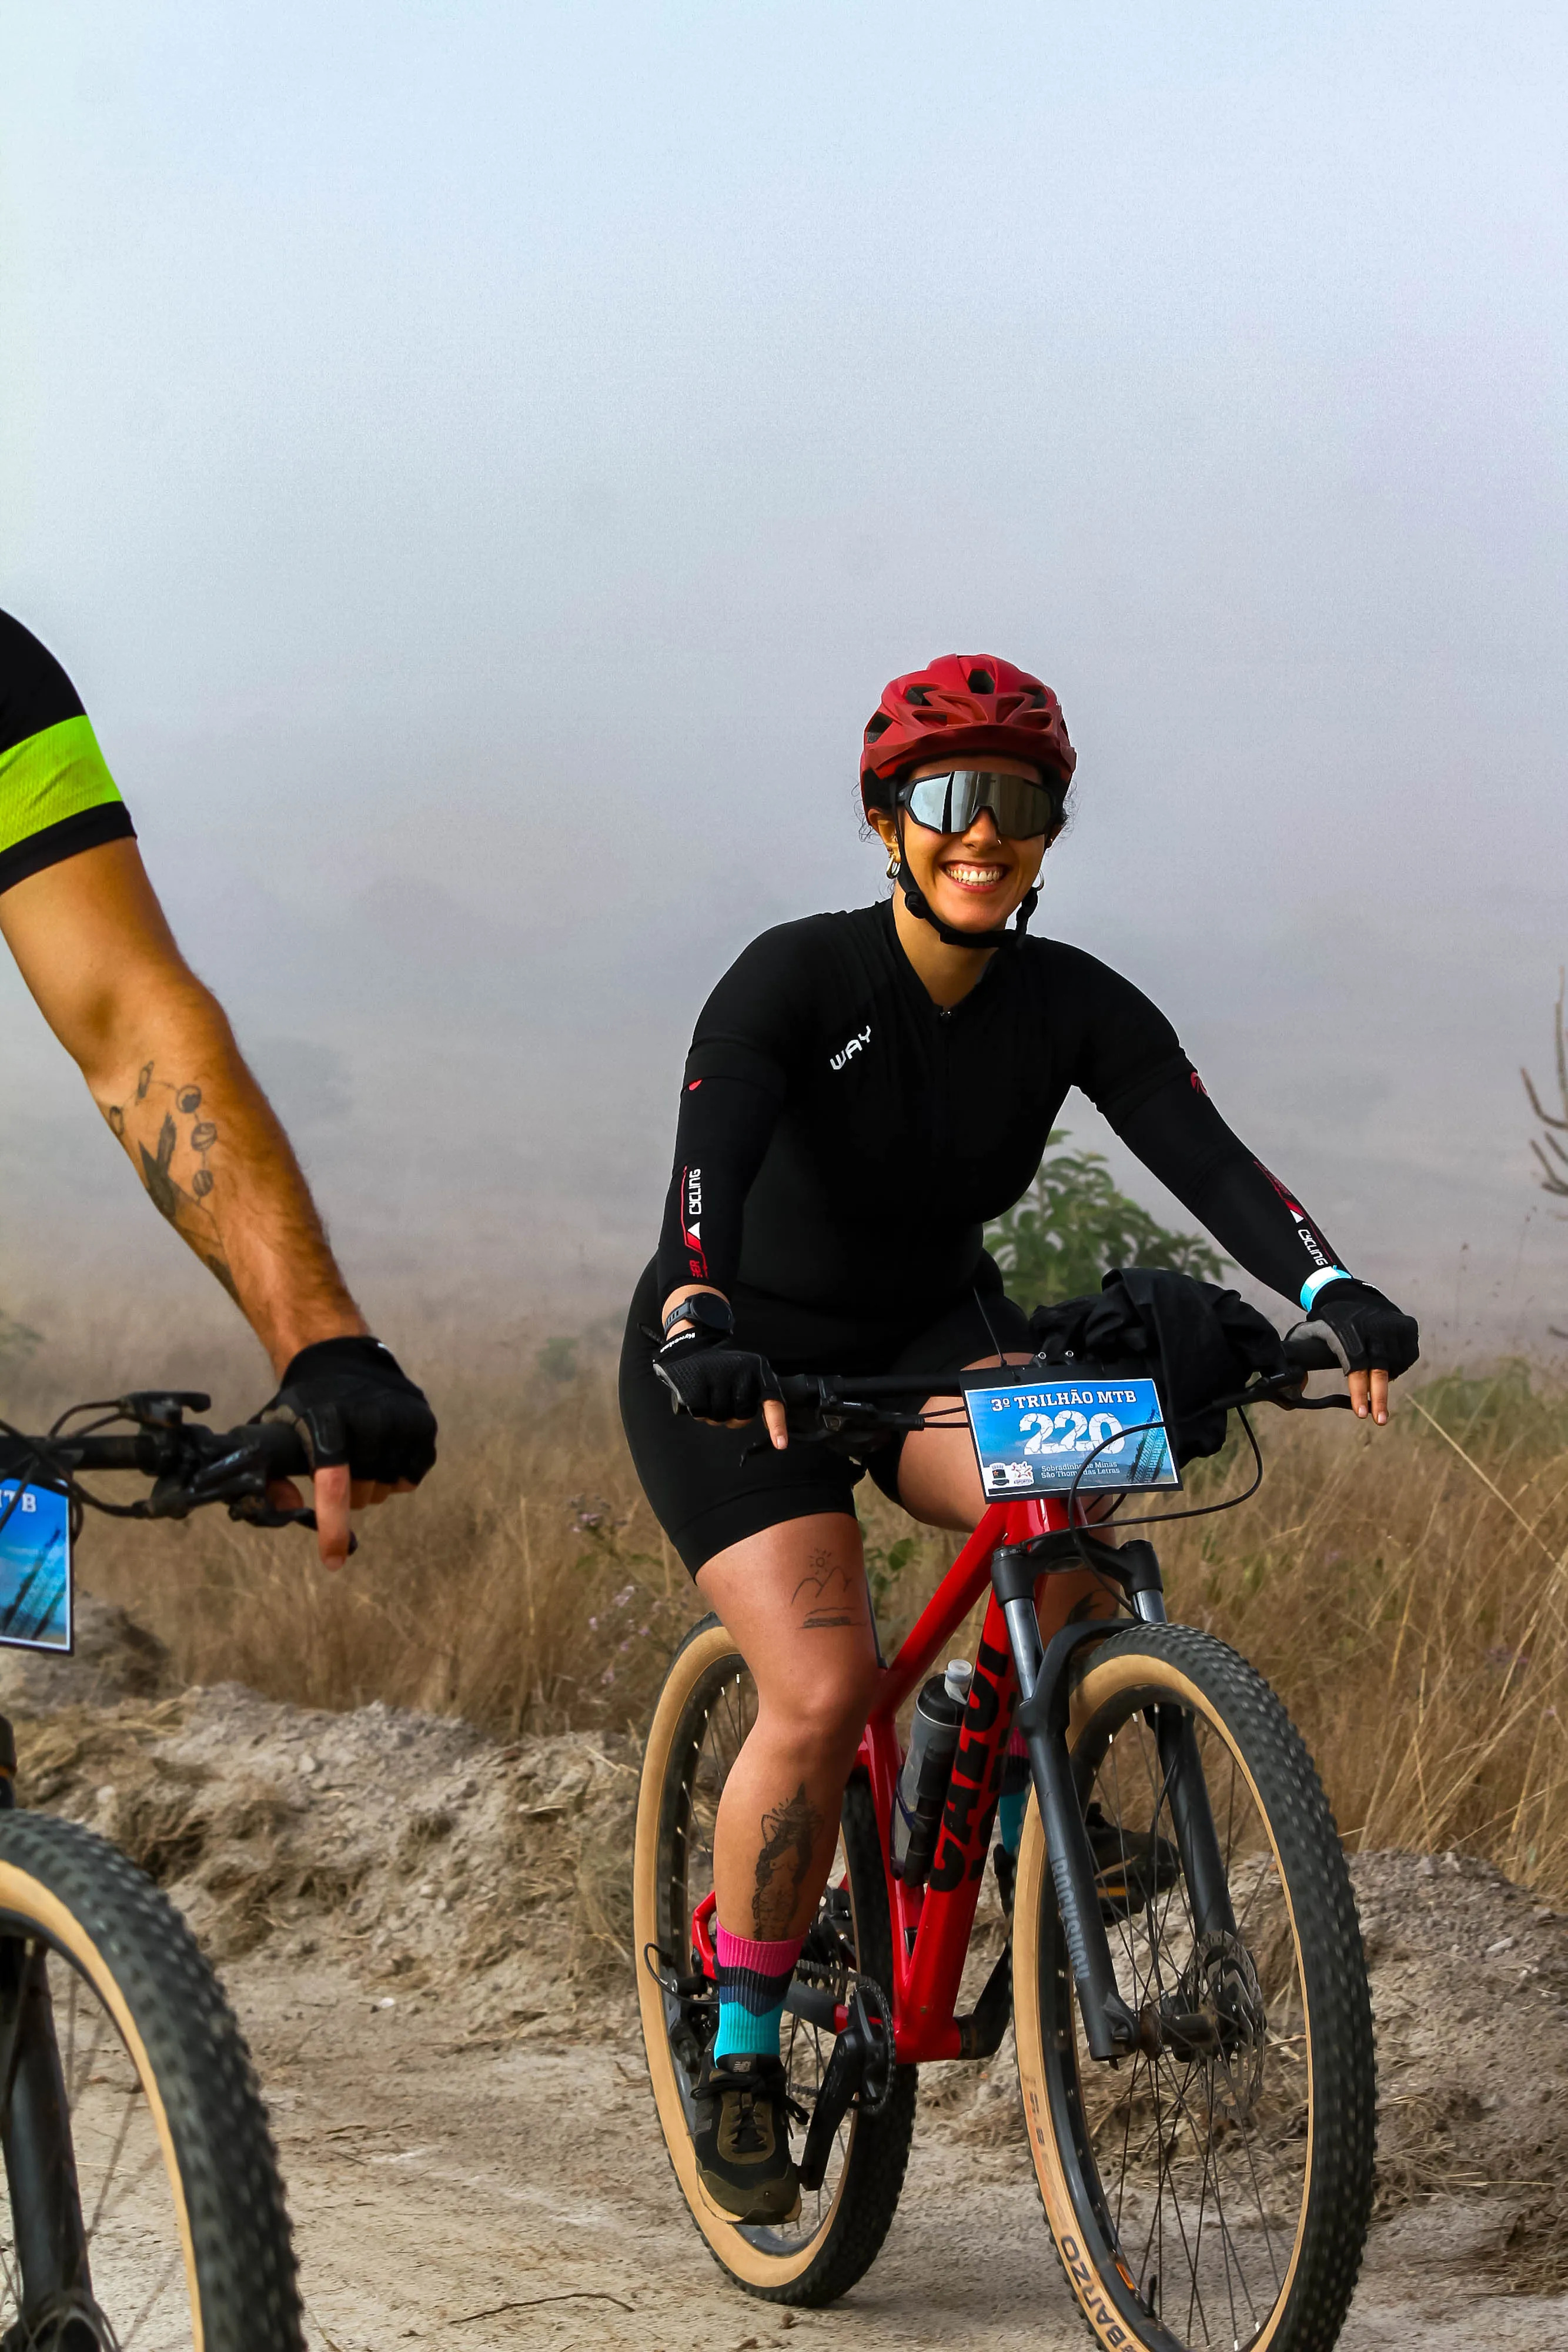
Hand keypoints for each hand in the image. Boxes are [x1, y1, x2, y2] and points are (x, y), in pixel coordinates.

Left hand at [256, 1336, 437, 1568]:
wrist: (344, 1360)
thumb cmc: (305, 1405)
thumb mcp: (276, 1431)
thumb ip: (273, 1473)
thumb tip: (289, 1507)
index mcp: (328, 1421)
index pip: (334, 1483)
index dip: (333, 1526)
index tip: (332, 1561)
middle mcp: (370, 1419)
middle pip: (363, 1493)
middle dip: (350, 1495)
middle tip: (338, 1473)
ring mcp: (401, 1420)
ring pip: (389, 1487)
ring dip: (374, 1485)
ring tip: (361, 1457)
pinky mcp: (424, 1423)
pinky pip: (413, 1474)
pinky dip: (398, 1474)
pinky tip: (383, 1453)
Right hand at [653, 1334, 787, 1448]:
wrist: (690, 1346)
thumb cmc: (722, 1367)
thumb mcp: (747, 1373)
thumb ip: (759, 1395)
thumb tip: (773, 1430)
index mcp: (757, 1370)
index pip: (772, 1401)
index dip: (777, 1424)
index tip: (781, 1444)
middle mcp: (740, 1373)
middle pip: (742, 1418)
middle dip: (734, 1418)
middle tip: (725, 1400)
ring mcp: (717, 1379)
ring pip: (720, 1419)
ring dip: (714, 1414)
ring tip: (710, 1394)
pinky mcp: (696, 1386)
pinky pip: (701, 1414)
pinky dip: (699, 1410)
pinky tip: (697, 1394)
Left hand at [1298, 1281, 1418, 1426]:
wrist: (1352, 1294)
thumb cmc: (1330, 1322)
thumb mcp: (1311, 1332)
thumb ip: (1301, 1357)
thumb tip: (1295, 1388)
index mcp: (1346, 1330)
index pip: (1355, 1364)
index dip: (1359, 1390)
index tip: (1361, 1414)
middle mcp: (1372, 1327)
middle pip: (1379, 1369)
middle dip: (1379, 1398)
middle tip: (1379, 1421)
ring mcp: (1392, 1325)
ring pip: (1395, 1365)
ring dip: (1387, 1380)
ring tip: (1375, 1383)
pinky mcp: (1407, 1326)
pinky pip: (1407, 1357)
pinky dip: (1398, 1366)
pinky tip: (1387, 1365)